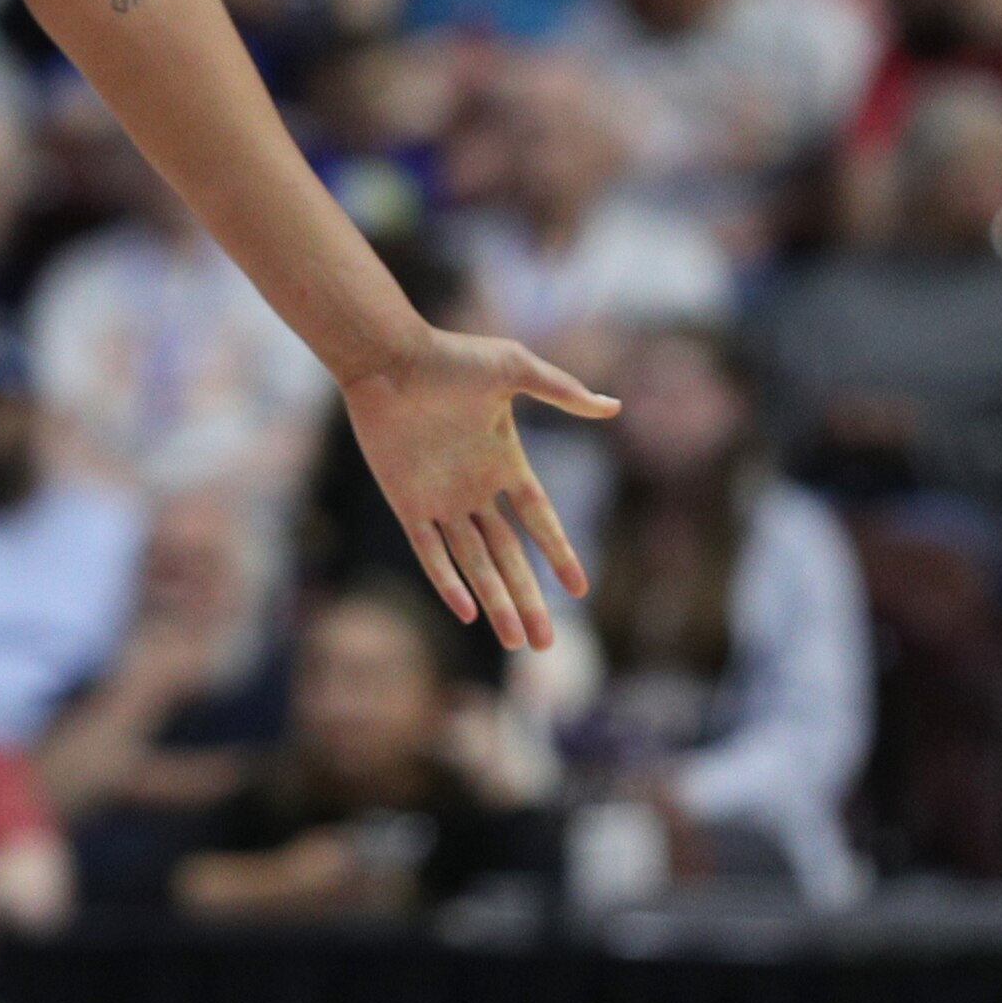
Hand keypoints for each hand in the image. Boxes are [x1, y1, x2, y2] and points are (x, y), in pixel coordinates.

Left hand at [337, 329, 617, 650]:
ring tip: (516, 642)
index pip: (539, 519)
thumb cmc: (451, 357)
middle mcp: (475, 489)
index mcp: (505, 462)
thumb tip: (614, 406)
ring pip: (474, 563)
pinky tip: (467, 613)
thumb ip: (561, 391)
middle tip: (546, 645)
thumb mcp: (514, 370)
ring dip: (495, 602)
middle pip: (508, 557)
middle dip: (528, 600)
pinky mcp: (405, 502)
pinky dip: (447, 581)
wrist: (388, 356)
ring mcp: (440, 499)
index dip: (559, 554)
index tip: (580, 591)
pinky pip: (429, 551)